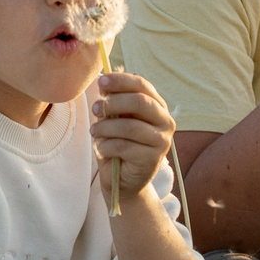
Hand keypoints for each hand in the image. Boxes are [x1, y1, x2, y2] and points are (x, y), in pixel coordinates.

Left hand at [91, 70, 175, 200]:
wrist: (125, 179)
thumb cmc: (119, 144)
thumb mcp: (114, 119)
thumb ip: (113, 102)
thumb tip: (103, 83)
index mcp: (157, 106)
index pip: (142, 85)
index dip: (121, 80)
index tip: (101, 81)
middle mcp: (165, 121)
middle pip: (139, 102)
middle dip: (112, 103)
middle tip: (95, 108)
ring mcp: (162, 140)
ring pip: (129, 126)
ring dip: (105, 127)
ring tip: (95, 132)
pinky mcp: (152, 158)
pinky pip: (123, 146)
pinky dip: (106, 146)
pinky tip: (102, 148)